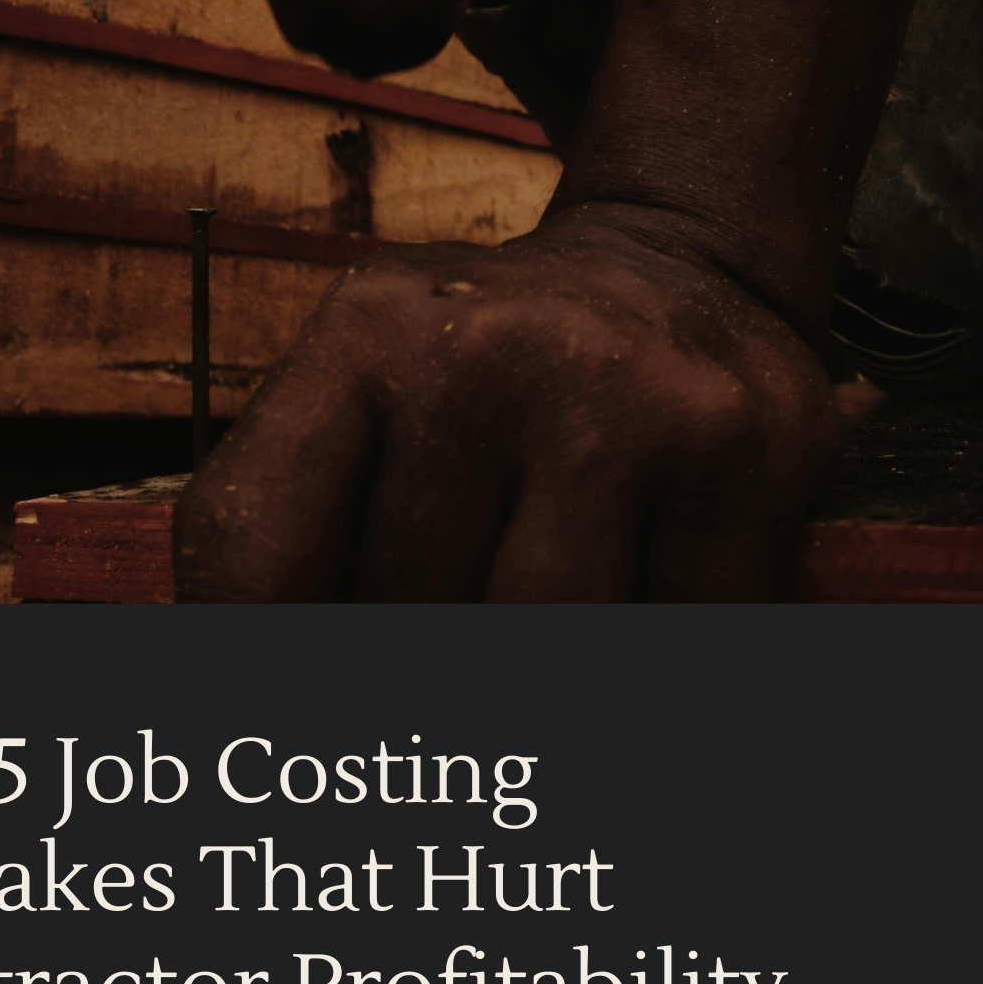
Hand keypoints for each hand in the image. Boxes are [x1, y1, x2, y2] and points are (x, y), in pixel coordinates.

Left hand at [173, 205, 841, 601]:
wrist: (686, 259)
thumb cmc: (497, 365)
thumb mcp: (371, 388)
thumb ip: (297, 523)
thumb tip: (244, 654)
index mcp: (364, 338)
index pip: (252, 553)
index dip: (248, 653)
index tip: (275, 724)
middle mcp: (487, 352)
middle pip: (403, 612)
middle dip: (419, 637)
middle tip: (454, 604)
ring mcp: (621, 401)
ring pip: (538, 632)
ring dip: (532, 642)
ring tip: (529, 589)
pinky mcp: (738, 454)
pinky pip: (675, 628)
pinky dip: (650, 631)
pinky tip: (638, 583)